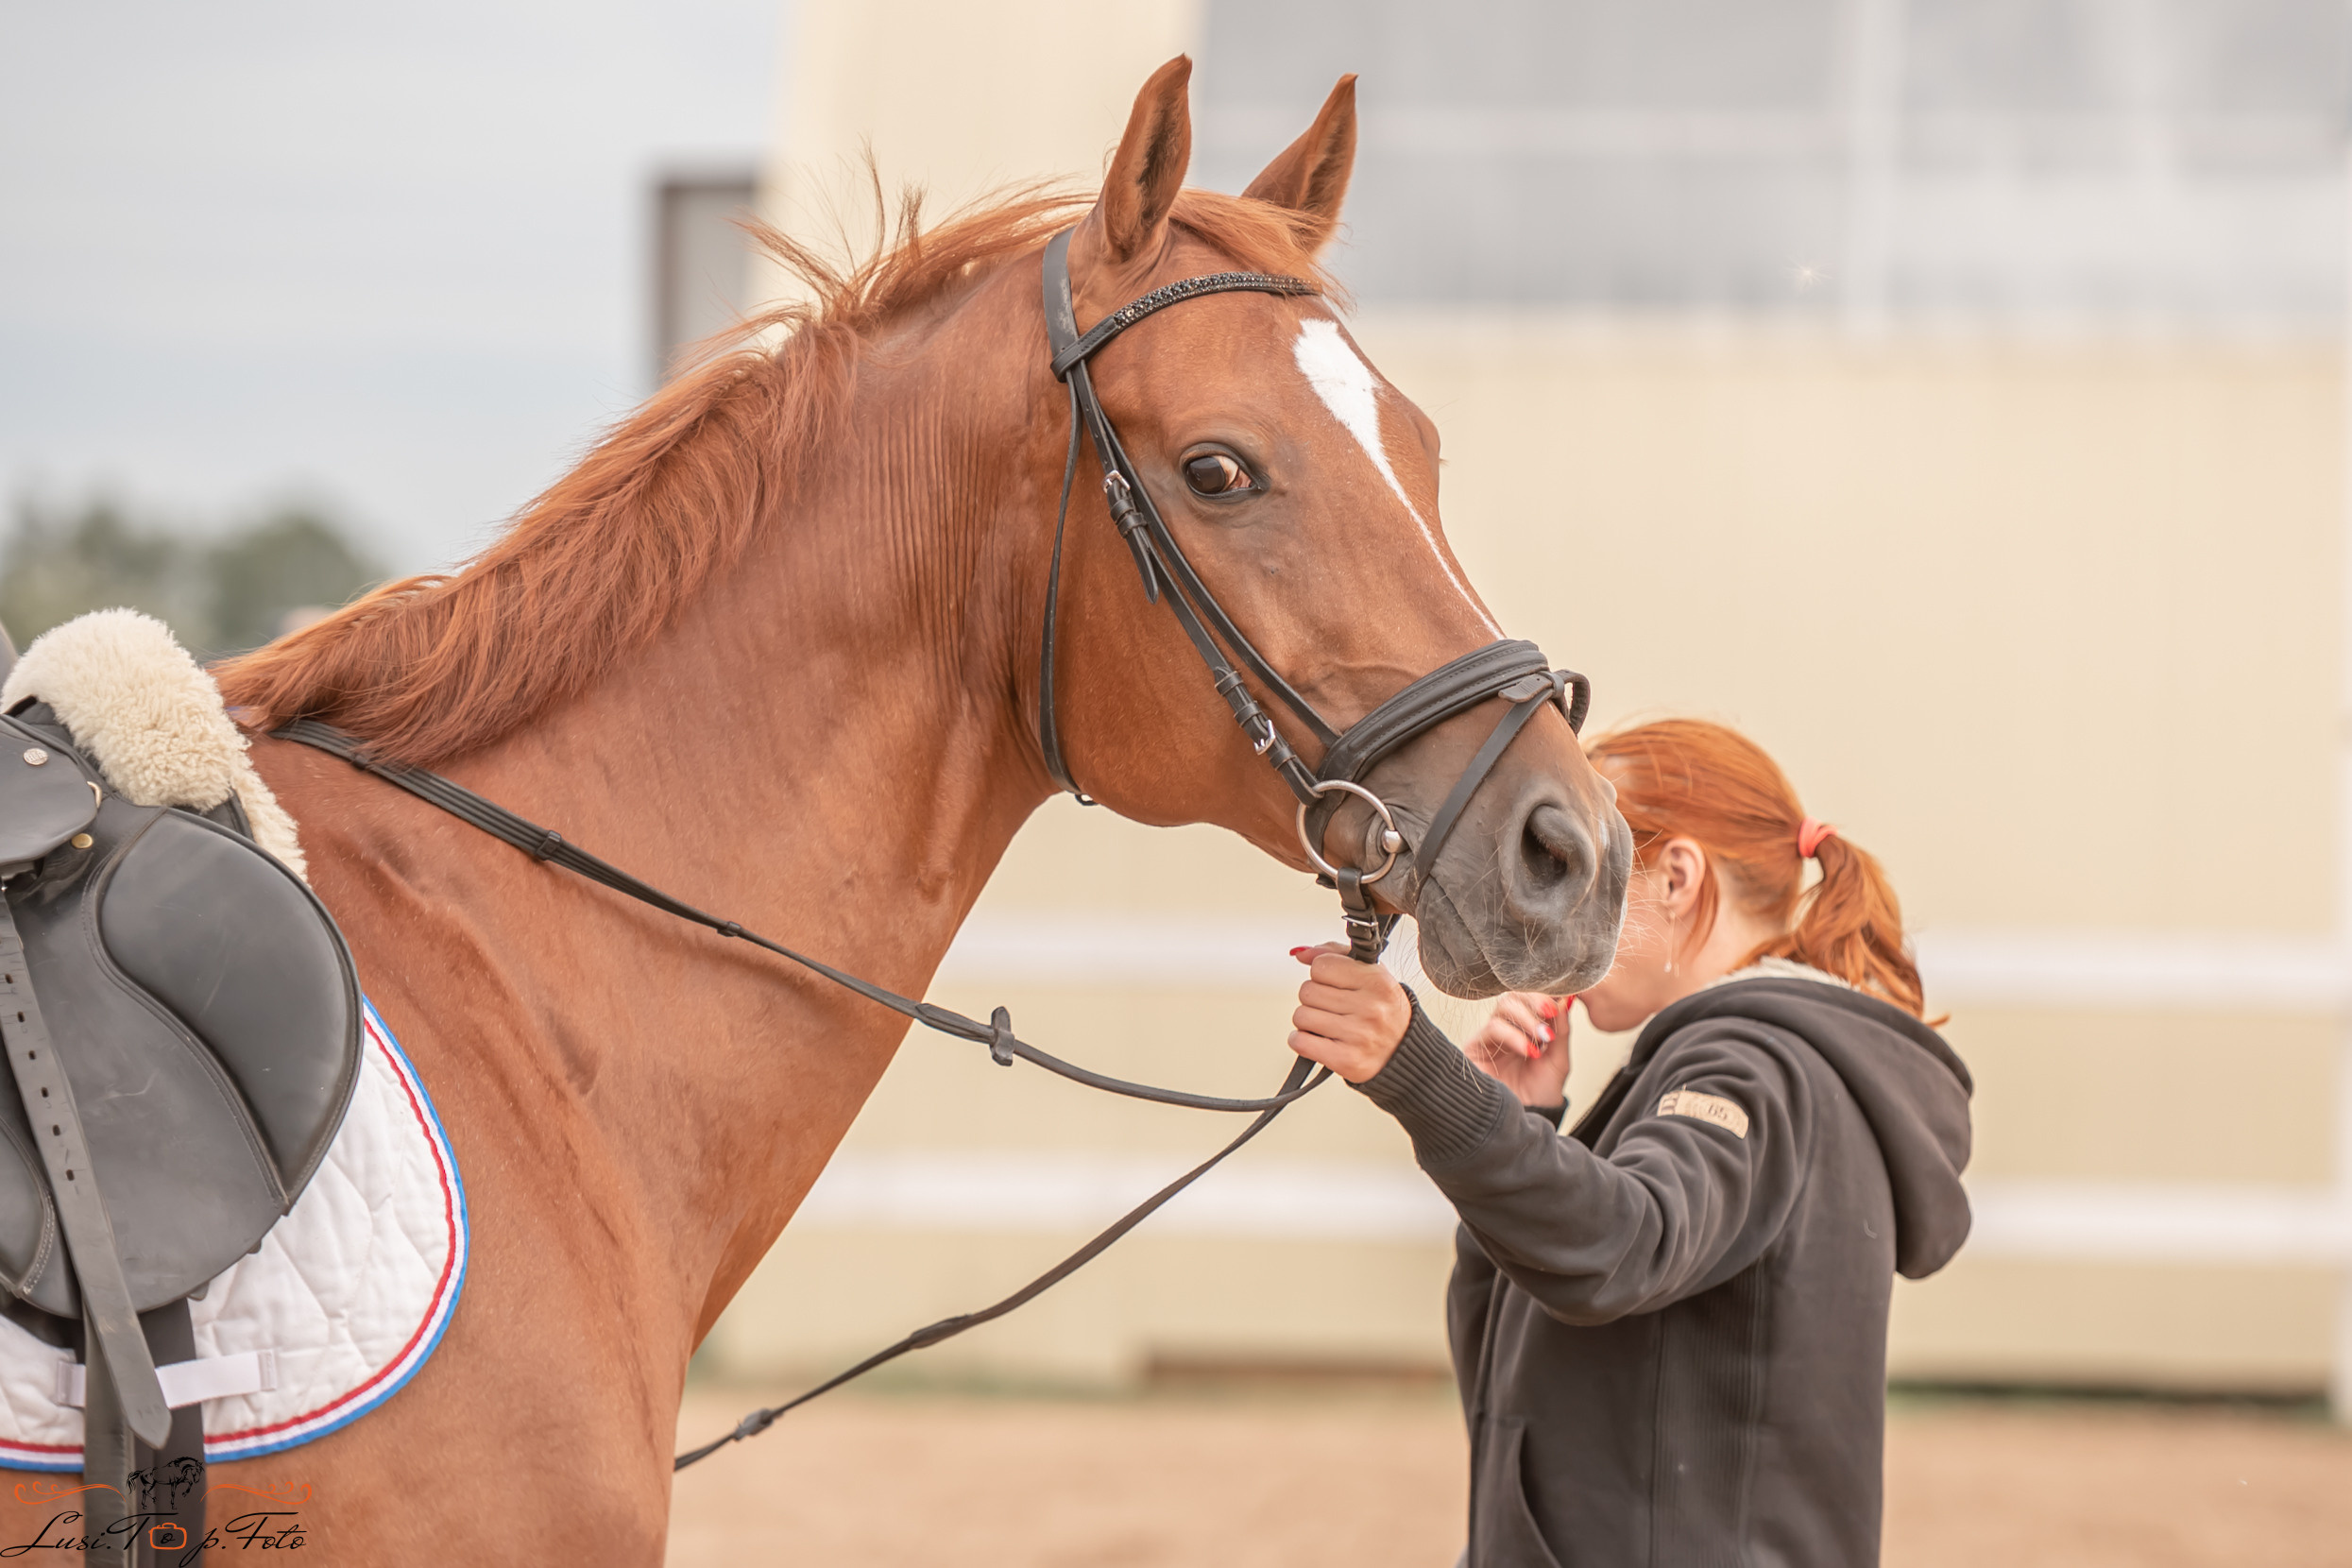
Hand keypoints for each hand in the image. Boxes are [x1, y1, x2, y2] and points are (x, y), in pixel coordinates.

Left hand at [1287, 942, 1411, 1083]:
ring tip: (1328, 1024)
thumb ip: (1336, 955)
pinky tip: (1318, 1040)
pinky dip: (1301, 1041)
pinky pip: (1300, 1042)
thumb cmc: (1384, 1011)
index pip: (1321, 965)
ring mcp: (1359, 1035)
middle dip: (1315, 999)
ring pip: (1301, 1016)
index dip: (1323, 975)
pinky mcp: (1346, 1060)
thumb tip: (1301, 953)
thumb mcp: (1371, 974)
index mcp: (1377, 981)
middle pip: (1307, 991)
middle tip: (1333, 1008)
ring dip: (1308, 1021)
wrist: (1404, 1053)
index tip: (1335, 985)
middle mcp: (1371, 1007)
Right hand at [1462, 992, 1573, 1107]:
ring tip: (1542, 1039)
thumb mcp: (1559, 1060)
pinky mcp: (1475, 1047)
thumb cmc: (1539, 1094)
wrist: (1527, 1120)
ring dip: (1527, 1019)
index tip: (1561, 999)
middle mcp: (1506, 1029)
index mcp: (1525, 1029)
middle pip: (1514, 997)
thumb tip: (1565, 999)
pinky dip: (1514, 1035)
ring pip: (1503, 1007)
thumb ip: (1562, 1030)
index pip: (1529, 999)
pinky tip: (1529, 1051)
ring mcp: (1490, 1037)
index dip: (1543, 996)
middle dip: (1534, 1002)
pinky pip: (1492, 1028)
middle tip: (1550, 1013)